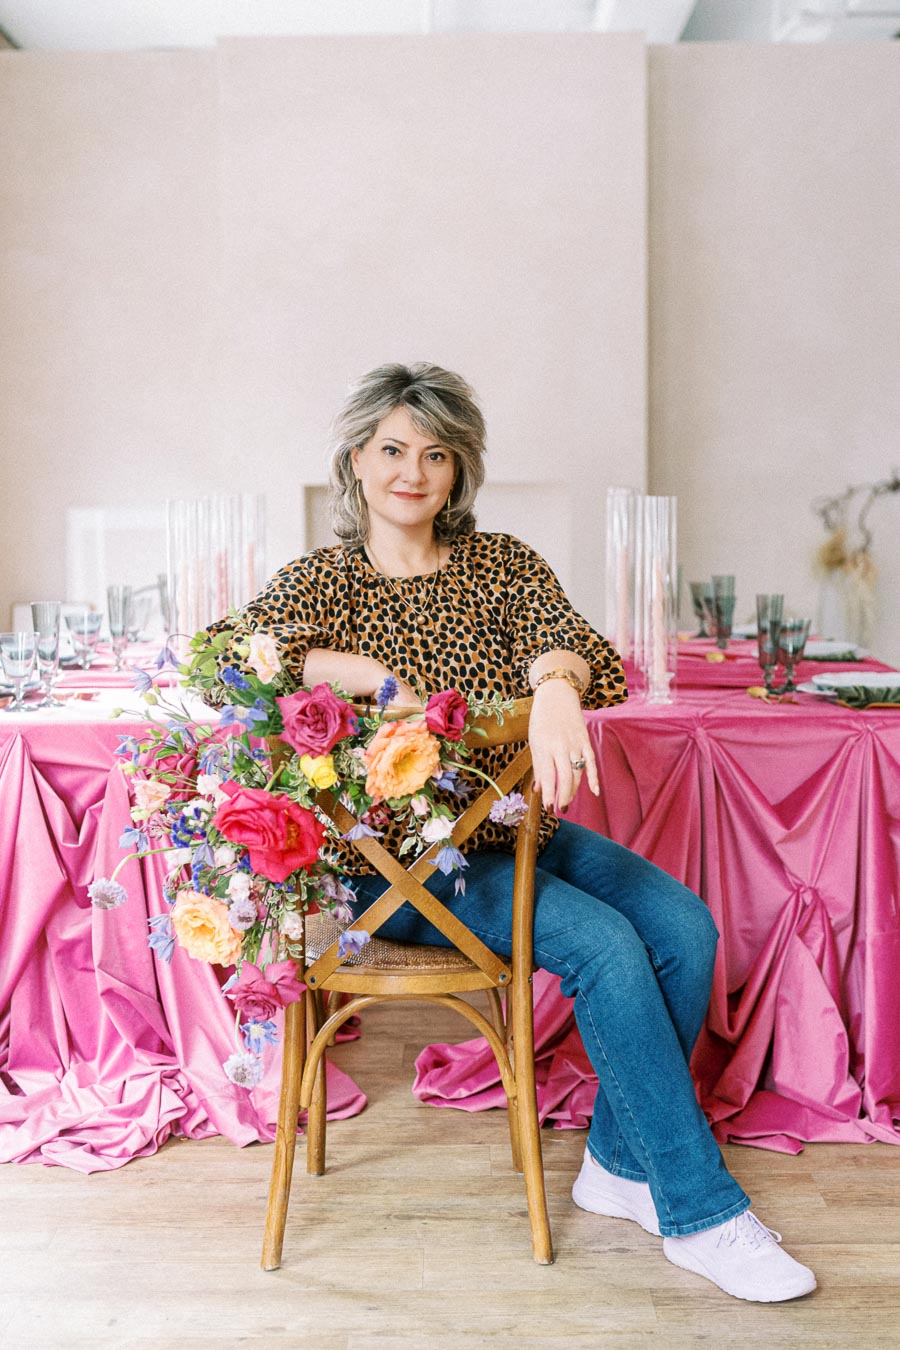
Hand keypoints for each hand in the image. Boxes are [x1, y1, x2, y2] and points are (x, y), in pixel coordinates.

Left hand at [528, 679, 597, 811]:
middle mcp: (560, 747)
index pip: (547, 776)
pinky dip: (593, 777)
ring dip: (573, 790)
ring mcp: (574, 743)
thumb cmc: (541, 719)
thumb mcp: (534, 741)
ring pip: (577, 773)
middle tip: (560, 809)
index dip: (549, 794)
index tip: (548, 808)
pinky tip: (594, 792)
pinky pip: (590, 762)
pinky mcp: (585, 740)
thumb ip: (538, 766)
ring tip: (568, 802)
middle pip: (564, 777)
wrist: (557, 695)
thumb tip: (538, 789)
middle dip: (563, 796)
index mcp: (544, 747)